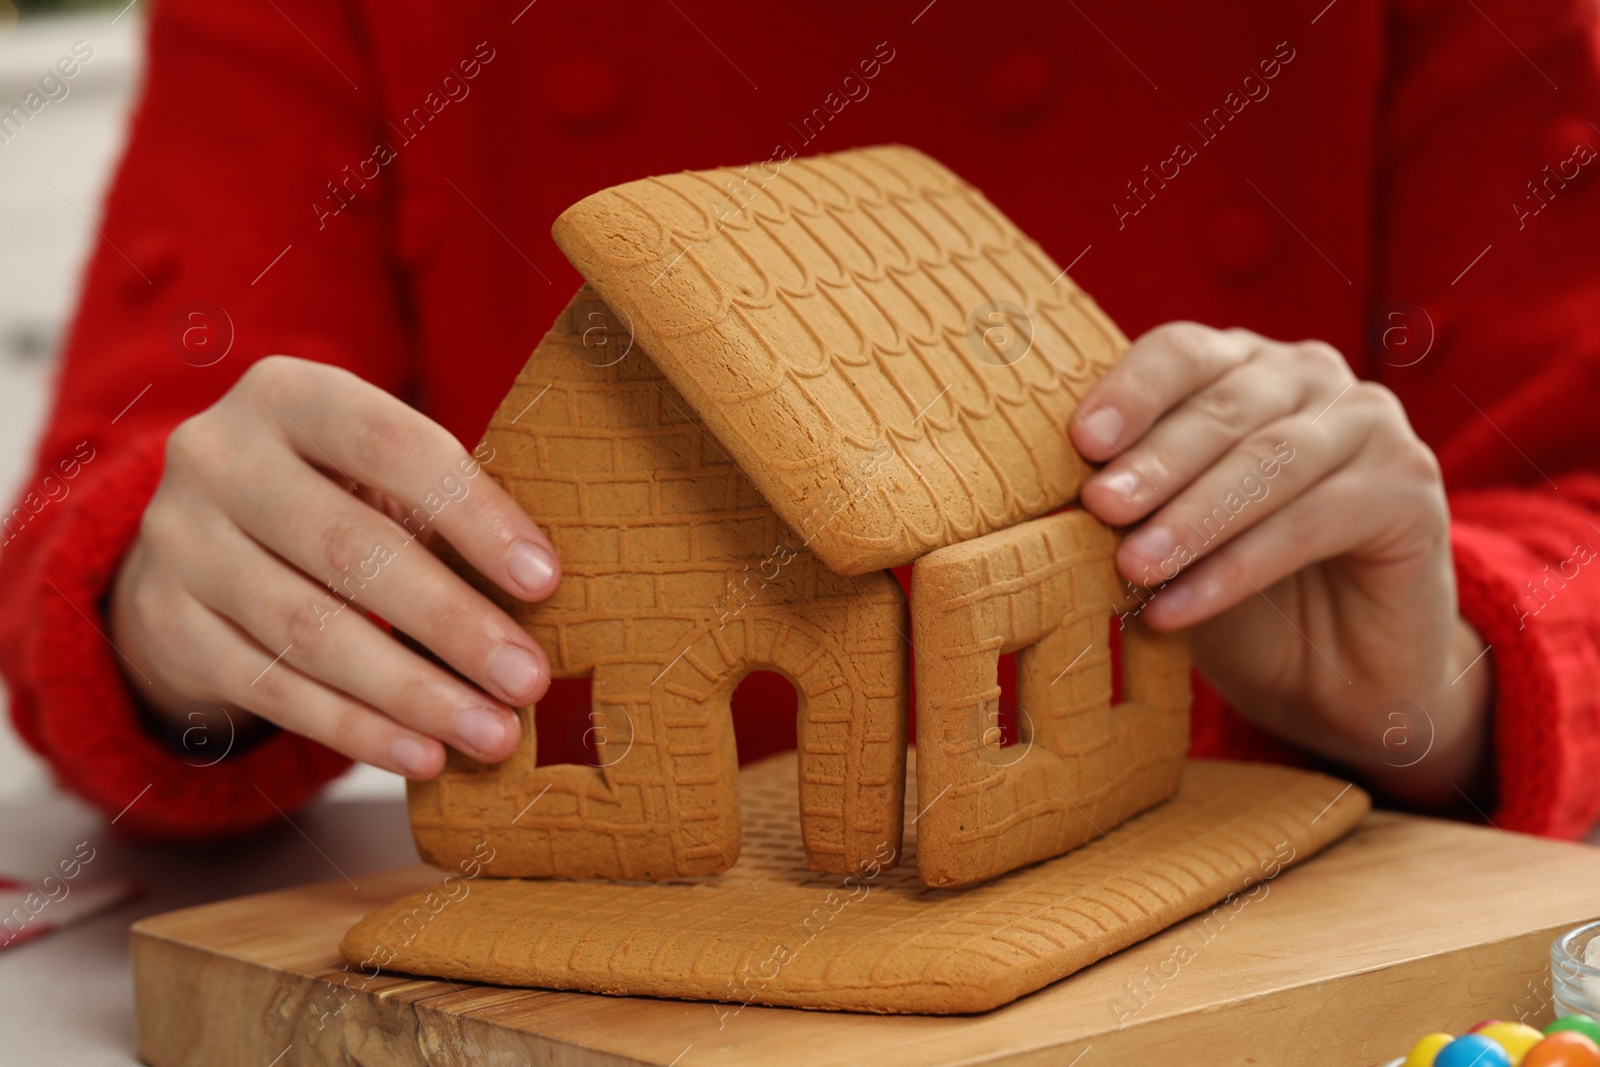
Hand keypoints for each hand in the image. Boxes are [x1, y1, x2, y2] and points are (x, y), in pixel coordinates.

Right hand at [109, 356, 560, 778]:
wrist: (197, 539)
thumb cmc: (330, 494)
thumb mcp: (372, 469)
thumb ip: (444, 503)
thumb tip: (544, 591)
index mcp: (288, 395)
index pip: (392, 444)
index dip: (474, 514)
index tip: (545, 581)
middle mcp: (218, 458)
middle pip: (349, 549)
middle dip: (453, 623)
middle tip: (529, 680)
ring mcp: (180, 543)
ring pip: (308, 632)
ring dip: (414, 693)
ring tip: (492, 733)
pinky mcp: (167, 626)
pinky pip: (272, 690)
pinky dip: (357, 730)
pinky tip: (423, 755)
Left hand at [1070, 323, 1490, 805]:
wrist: (1334, 678)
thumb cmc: (1232, 593)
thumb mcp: (1167, 539)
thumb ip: (1130, 502)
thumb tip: (1060, 491)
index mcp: (1240, 366)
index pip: (1183, 353)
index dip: (1131, 390)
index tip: (1081, 441)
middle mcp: (1309, 376)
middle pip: (1224, 406)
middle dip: (1155, 461)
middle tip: (1099, 507)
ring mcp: (1369, 425)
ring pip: (1270, 461)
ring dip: (1193, 517)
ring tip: (1132, 568)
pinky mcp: (1410, 488)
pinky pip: (1312, 522)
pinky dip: (1237, 568)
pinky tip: (1179, 608)